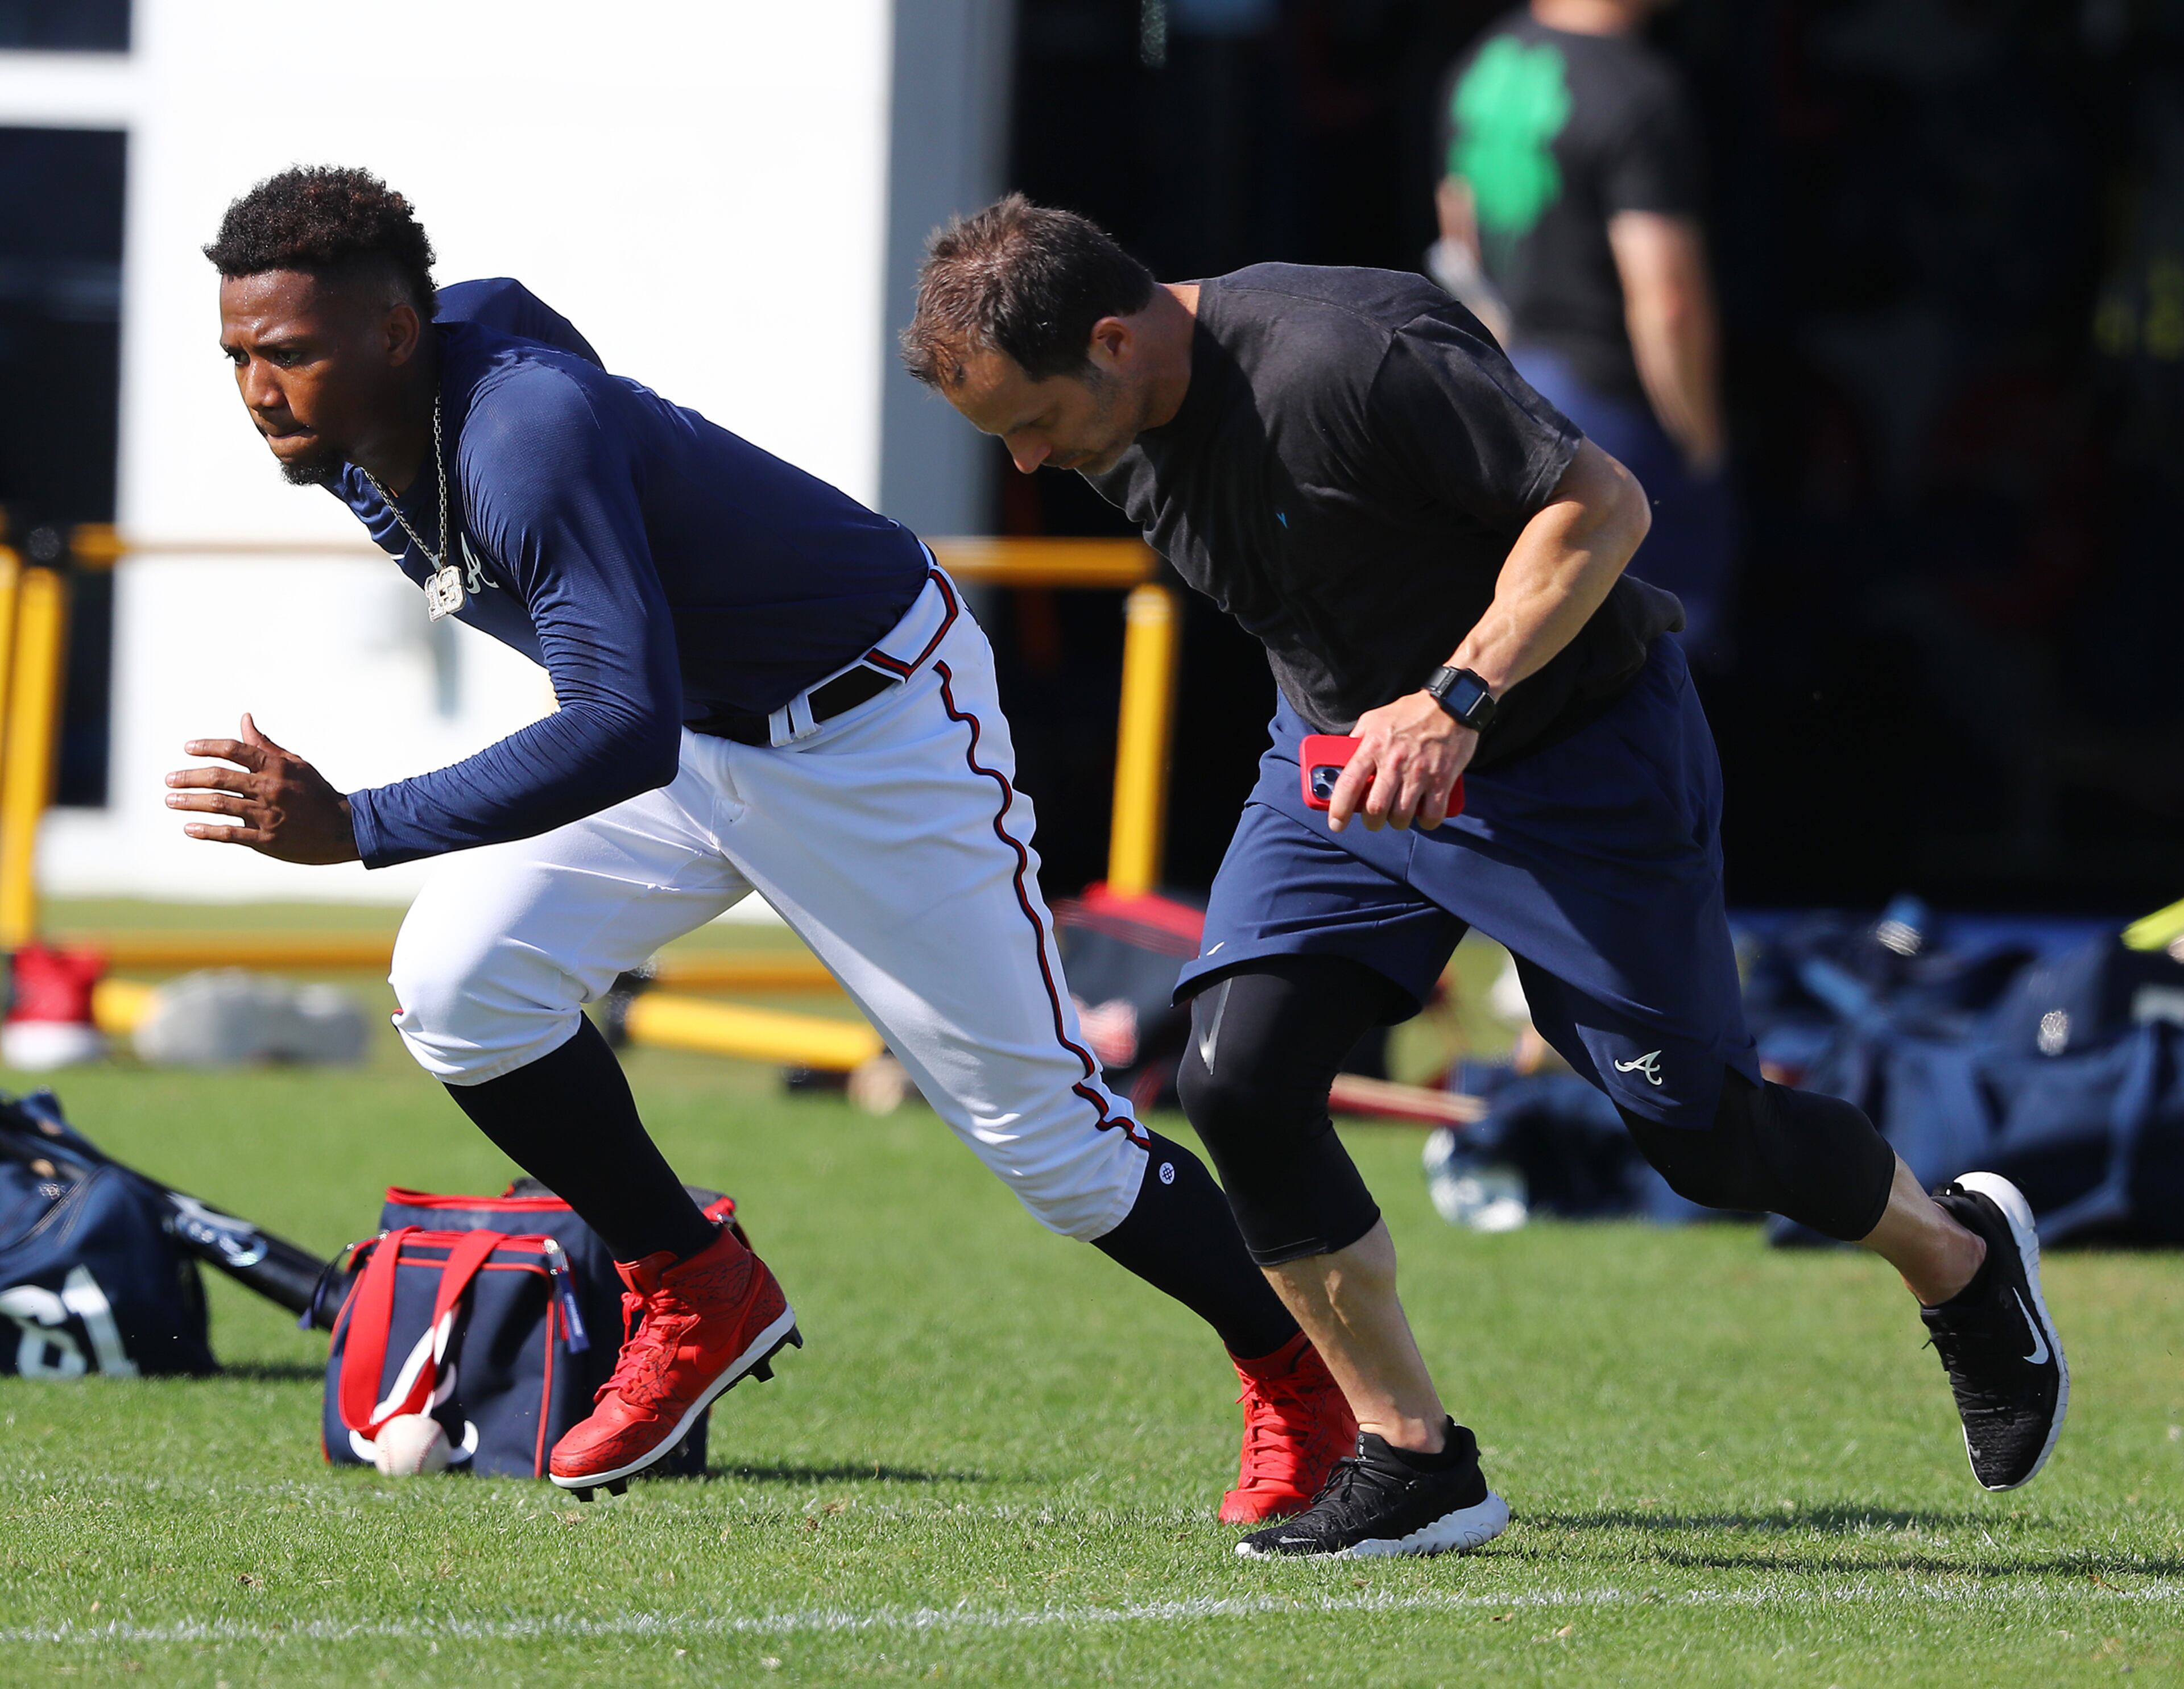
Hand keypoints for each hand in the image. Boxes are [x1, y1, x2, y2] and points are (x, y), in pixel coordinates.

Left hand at [166, 714, 358, 863]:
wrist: (343, 829)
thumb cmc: (317, 793)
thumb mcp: (296, 764)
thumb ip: (266, 746)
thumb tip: (244, 720)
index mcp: (277, 767)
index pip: (235, 750)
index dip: (208, 746)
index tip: (188, 748)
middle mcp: (270, 789)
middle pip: (220, 778)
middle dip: (189, 777)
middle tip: (170, 779)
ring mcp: (268, 816)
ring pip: (219, 804)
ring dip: (190, 801)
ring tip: (171, 800)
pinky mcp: (267, 840)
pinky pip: (230, 834)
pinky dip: (206, 831)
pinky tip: (189, 828)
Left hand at [1327, 692, 1474, 833]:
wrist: (1451, 705)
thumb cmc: (1410, 713)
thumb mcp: (1374, 718)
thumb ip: (1357, 740)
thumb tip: (1340, 761)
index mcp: (1373, 747)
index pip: (1348, 784)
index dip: (1339, 809)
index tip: (1336, 824)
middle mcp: (1394, 762)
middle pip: (1375, 808)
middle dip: (1371, 822)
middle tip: (1373, 821)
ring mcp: (1420, 773)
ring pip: (1402, 816)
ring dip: (1397, 822)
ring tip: (1398, 816)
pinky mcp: (1443, 780)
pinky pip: (1432, 814)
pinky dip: (1426, 822)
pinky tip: (1423, 815)